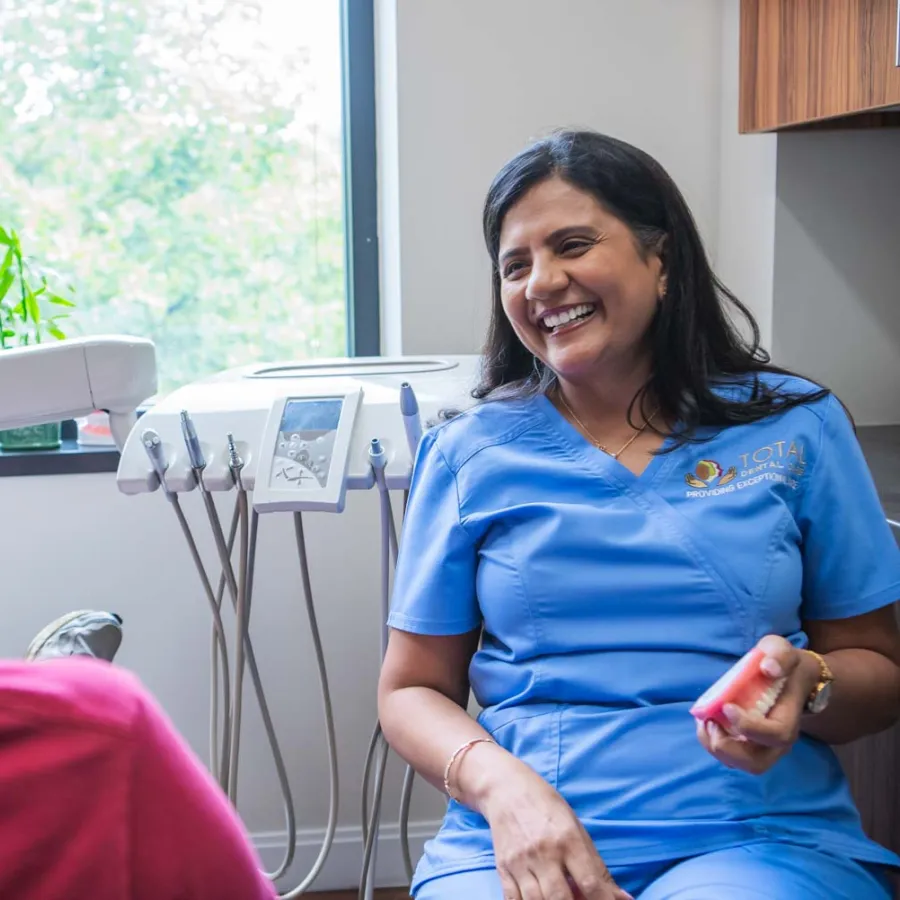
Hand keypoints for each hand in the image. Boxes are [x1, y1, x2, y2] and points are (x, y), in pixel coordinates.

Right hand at [475, 756, 632, 899]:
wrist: (506, 789)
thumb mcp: (576, 827)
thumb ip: (597, 865)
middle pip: (560, 897)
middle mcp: (543, 851)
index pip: (589, 882)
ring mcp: (520, 861)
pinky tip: (538, 899)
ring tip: (561, 898)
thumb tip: (623, 898)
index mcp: (567, 838)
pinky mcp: (503, 867)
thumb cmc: (546, 805)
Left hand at [696, 635, 819, 774]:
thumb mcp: (782, 650)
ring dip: (716, 747)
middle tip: (710, 722)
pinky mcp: (747, 745)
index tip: (727, 707)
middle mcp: (778, 741)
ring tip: (704, 722)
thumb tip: (768, 668)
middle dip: (728, 748)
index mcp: (789, 718)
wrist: (789, 678)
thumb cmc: (783, 664)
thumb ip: (780, 655)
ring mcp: (763, 746)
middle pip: (757, 762)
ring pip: (741, 764)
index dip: (750, 726)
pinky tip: (704, 722)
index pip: (776, 735)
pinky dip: (712, 744)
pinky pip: (730, 756)